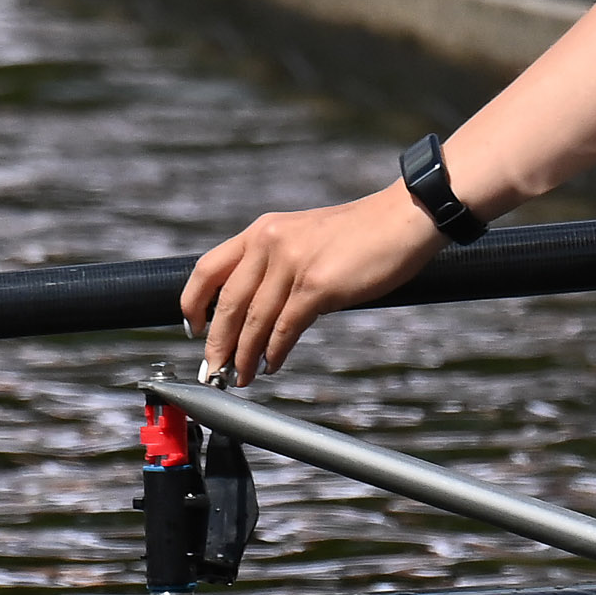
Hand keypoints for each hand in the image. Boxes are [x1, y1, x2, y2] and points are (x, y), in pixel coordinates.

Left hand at [181, 182, 447, 382]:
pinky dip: (274, 352)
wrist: (403, 218)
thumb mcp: (304, 236)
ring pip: (253, 321)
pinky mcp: (316, 285)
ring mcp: (292, 263)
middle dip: (217, 343)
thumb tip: (257, 310)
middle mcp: (270, 242)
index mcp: (262, 230)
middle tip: (214, 369)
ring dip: (244, 356)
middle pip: (227, 303)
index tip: (193, 329)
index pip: (207, 268)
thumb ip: (276, 263)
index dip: (192, 303)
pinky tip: (273, 364)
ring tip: (242, 376)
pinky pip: (285, 329)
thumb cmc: (362, 233)